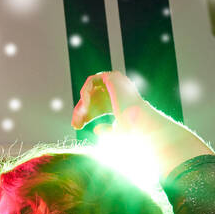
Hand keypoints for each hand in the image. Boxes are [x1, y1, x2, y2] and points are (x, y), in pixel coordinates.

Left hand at [72, 70, 213, 178]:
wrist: (138, 122)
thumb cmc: (131, 133)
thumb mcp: (116, 135)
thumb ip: (106, 133)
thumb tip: (96, 129)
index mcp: (116, 102)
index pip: (94, 105)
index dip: (83, 115)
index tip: (76, 127)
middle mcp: (116, 92)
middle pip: (90, 97)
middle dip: (80, 111)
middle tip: (75, 125)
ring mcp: (116, 83)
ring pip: (90, 89)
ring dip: (82, 104)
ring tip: (81, 117)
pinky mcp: (113, 78)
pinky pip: (91, 81)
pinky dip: (85, 94)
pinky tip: (86, 107)